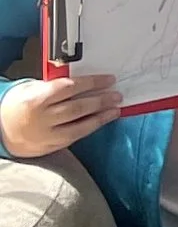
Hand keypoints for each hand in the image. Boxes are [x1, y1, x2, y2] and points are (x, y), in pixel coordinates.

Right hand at [0, 72, 121, 157]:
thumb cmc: (21, 104)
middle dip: (100, 101)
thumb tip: (85, 82)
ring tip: (115, 110)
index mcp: (38, 98)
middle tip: (117, 95)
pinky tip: (100, 122)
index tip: (109, 80)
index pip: (70, 87)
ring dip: (100, 118)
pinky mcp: (50, 147)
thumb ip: (57, 85)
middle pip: (77, 108)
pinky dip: (89, 129)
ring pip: (78, 126)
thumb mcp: (35, 88)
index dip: (92, 83)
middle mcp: (43, 118)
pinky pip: (74, 138)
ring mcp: (47, 135)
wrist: (2, 129)